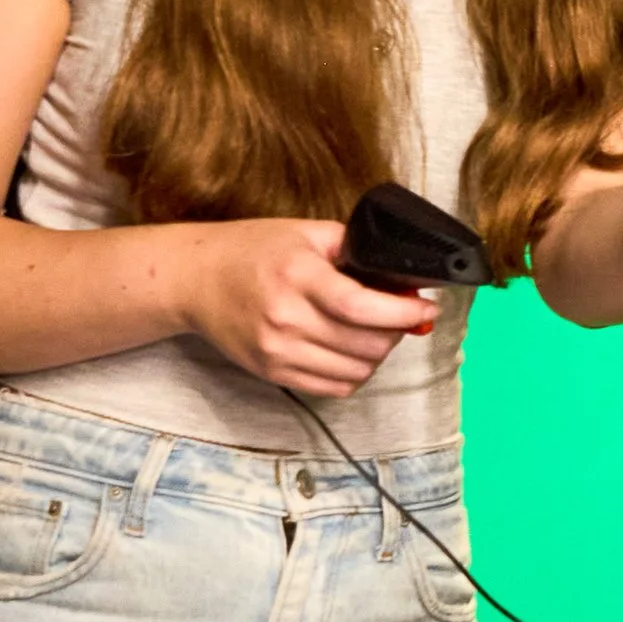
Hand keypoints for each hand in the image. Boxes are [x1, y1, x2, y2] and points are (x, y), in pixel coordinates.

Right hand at [181, 219, 437, 394]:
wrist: (196, 279)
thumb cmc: (252, 251)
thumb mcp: (304, 233)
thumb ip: (353, 249)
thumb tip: (401, 276)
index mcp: (297, 275)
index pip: (360, 305)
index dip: (402, 312)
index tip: (426, 309)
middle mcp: (286, 317)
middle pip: (365, 343)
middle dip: (396, 332)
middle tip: (401, 317)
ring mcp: (278, 350)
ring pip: (355, 370)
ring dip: (378, 355)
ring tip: (376, 333)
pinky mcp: (273, 371)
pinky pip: (334, 388)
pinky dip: (355, 374)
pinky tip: (353, 353)